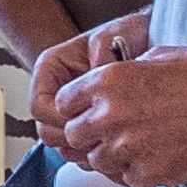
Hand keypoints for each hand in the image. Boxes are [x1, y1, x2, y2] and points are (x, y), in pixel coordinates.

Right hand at [29, 10, 155, 146]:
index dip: (60, 118)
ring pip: (63, 144)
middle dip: (71, 137)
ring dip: (84, 148)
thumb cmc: (126, 35)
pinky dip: (97, 153)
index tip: (85, 120)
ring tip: (112, 141)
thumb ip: (103, 47)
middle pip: (46, 130)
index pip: (39, 106)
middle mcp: (57, 92)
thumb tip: (99, 70)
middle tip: (101, 137)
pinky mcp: (88, 124)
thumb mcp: (115, 33)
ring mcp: (71, 110)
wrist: (148, 42)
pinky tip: (117, 145)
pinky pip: (83, 150)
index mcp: (52, 68)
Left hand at [57, 44, 186, 186]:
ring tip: (136, 146)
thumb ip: (123, 74)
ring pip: (97, 162)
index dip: (75, 107)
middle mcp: (111, 116)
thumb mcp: (156, 57)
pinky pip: (126, 179)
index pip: (62, 103)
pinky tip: (153, 158)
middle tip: (111, 131)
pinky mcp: (151, 174)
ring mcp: (130, 148)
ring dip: (110, 155)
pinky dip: (135, 171)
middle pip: (74, 136)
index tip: (90, 110)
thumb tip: (108, 87)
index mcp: (107, 82)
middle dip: (88, 134)